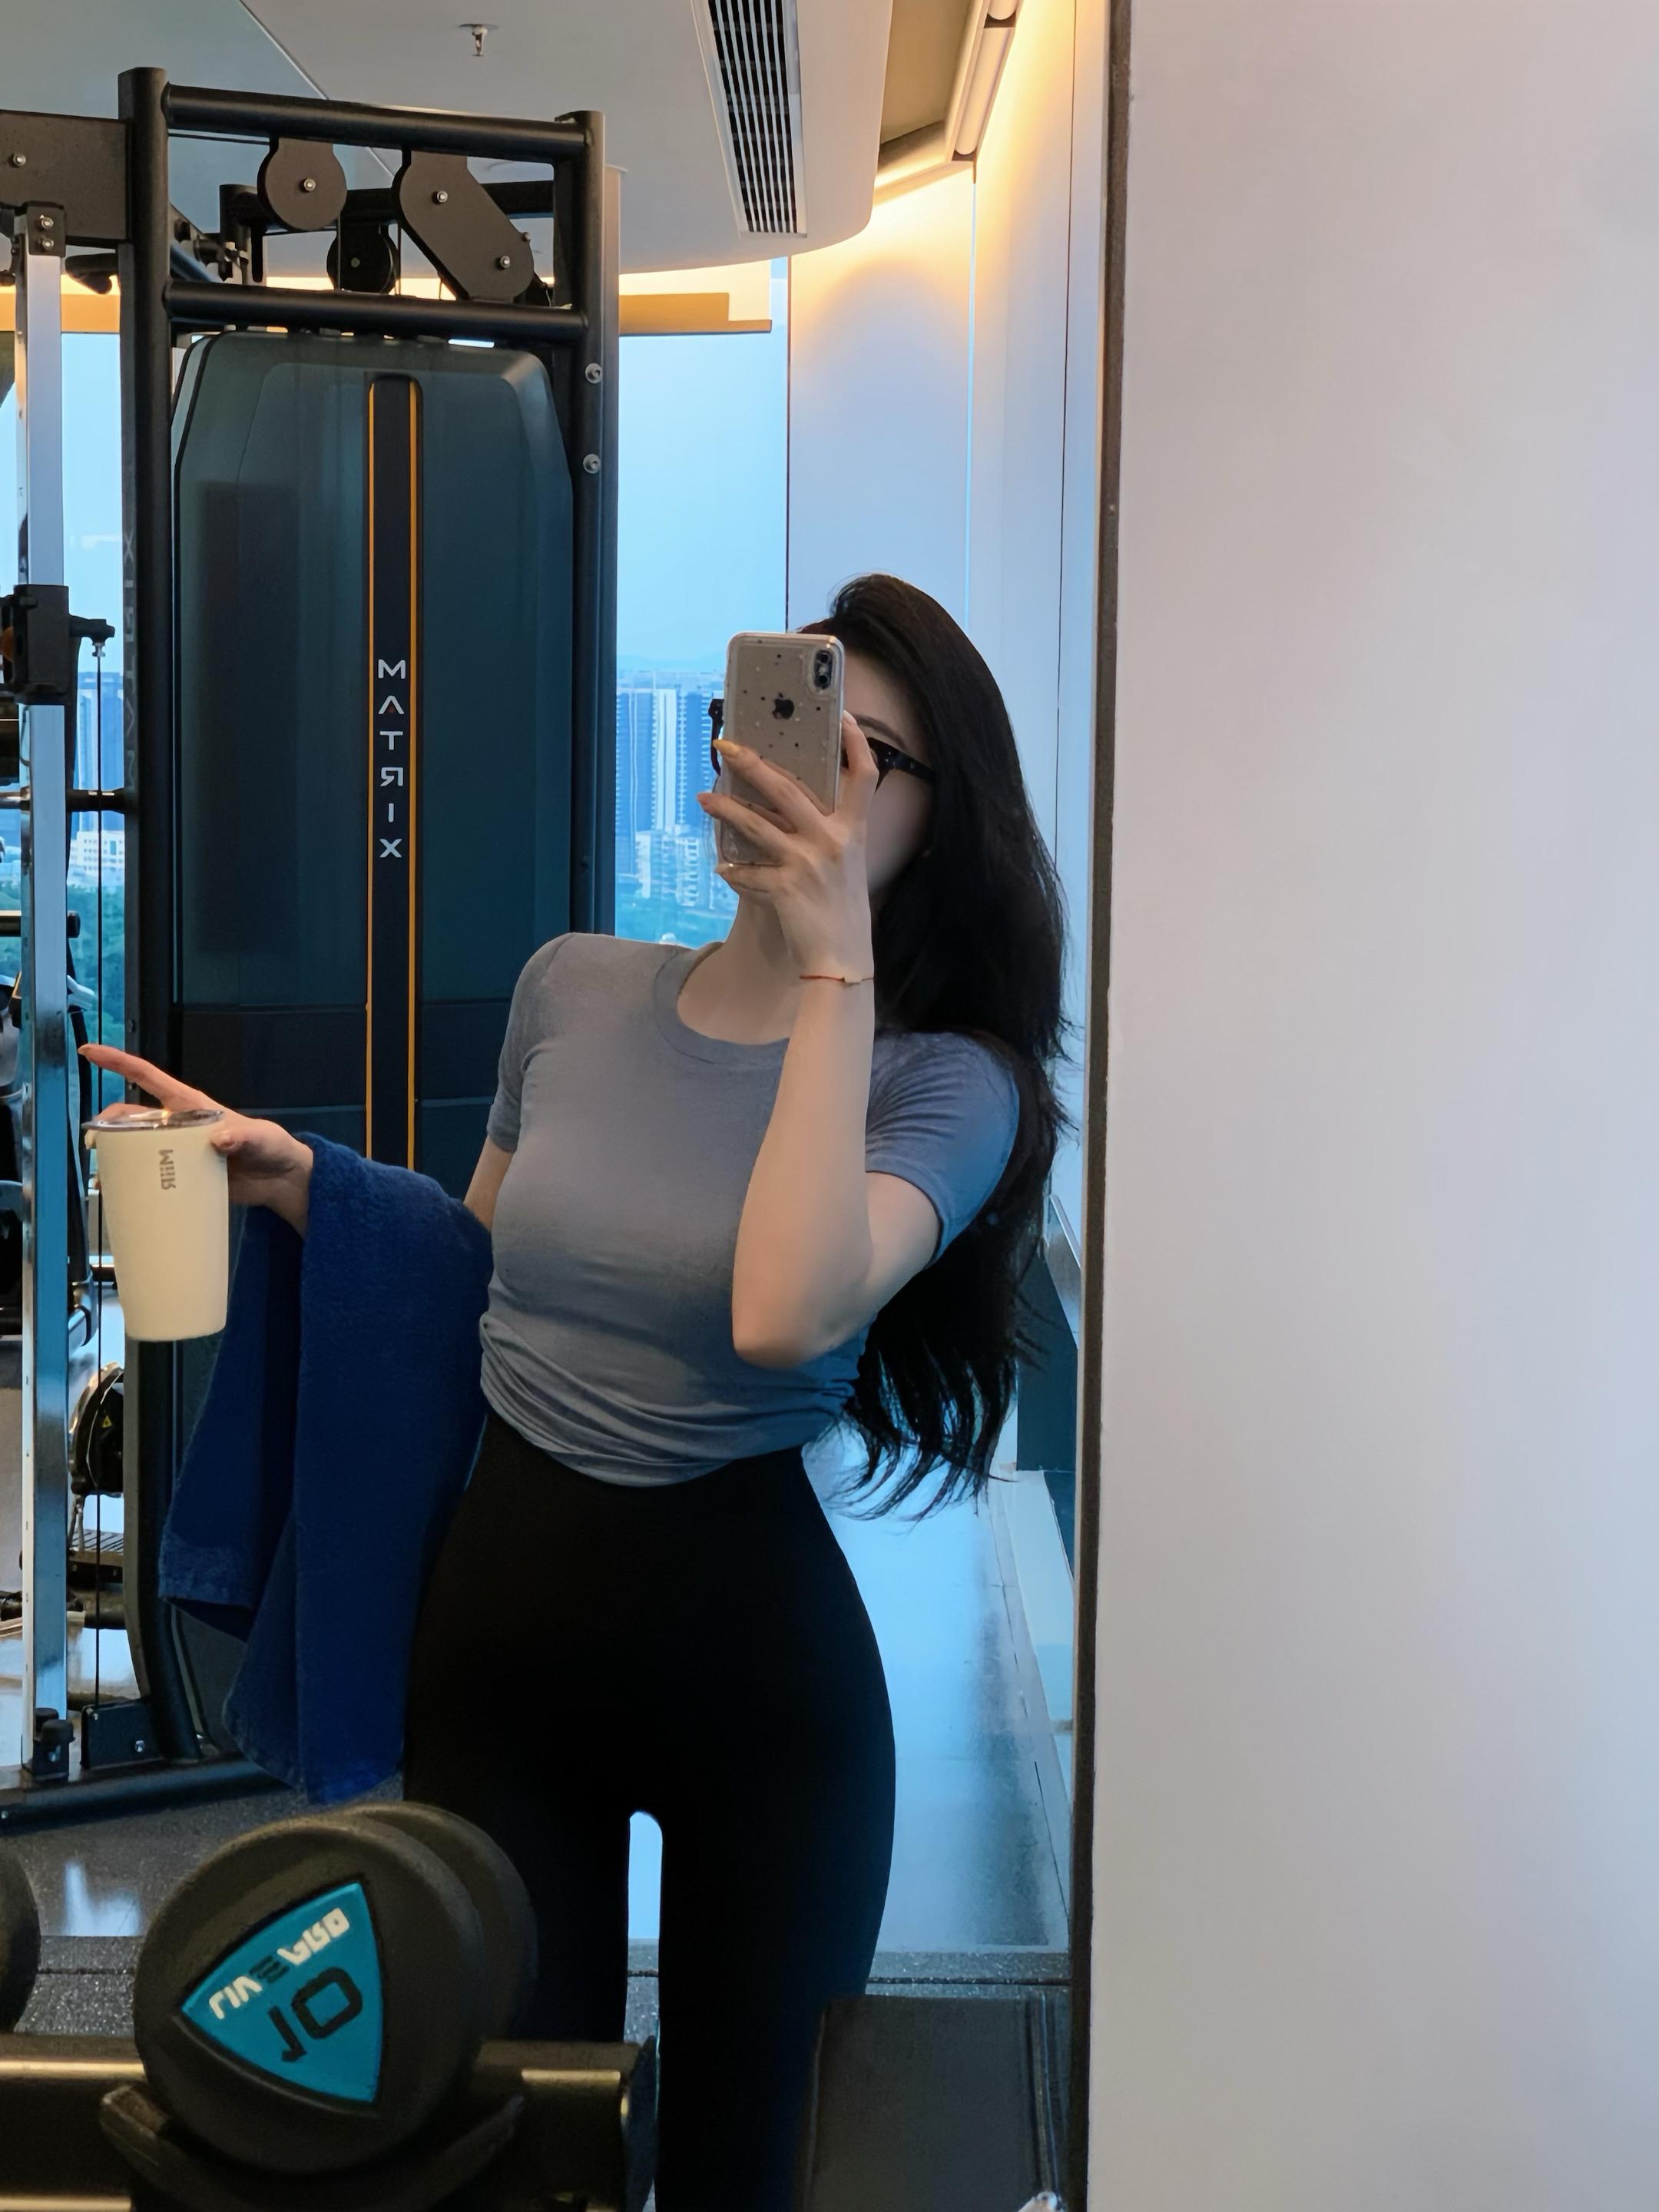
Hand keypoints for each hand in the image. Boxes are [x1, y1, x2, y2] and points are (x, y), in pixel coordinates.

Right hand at [79, 1044, 313, 1223]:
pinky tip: (120, 1192)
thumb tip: (220, 1139)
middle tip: (95, 1142)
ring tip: (103, 1172)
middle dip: (108, 1122)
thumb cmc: (272, 1148)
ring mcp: (178, 1150)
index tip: (90, 1052)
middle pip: (132, 1115)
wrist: (279, 1180)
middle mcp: (179, 1125)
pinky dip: (132, 1180)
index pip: (149, 1078)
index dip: (118, 1063)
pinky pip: (150, 1174)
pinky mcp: (181, 1175)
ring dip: (115, 1154)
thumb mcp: (260, 1138)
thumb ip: (242, 1136)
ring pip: (135, 1145)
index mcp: (192, 1106)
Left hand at [697, 713, 878, 976]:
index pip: (864, 776)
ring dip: (725, 808)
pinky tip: (725, 871)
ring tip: (704, 797)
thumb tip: (789, 810)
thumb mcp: (848, 866)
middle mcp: (833, 841)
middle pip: (787, 788)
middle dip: (751, 762)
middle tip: (724, 745)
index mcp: (854, 831)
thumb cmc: (844, 912)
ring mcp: (807, 863)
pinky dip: (735, 872)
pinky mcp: (784, 888)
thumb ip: (829, 835)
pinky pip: (748, 871)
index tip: (840, 716)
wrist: (840, 961)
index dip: (855, 743)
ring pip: (756, 823)